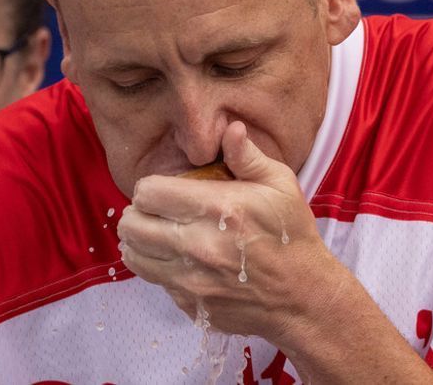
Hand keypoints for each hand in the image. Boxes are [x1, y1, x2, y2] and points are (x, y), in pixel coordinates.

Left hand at [117, 121, 340, 337]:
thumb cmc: (292, 235)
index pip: (148, 193)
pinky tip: (179, 260)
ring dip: (140, 241)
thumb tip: (230, 129)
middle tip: (155, 212)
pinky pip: (153, 280)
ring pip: (133, 255)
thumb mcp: (280, 185)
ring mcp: (191, 280)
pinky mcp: (189, 304)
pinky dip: (158, 268)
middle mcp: (198, 245)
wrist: (302, 297)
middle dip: (138, 213)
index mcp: (217, 208)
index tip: (164, 190)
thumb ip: (247, 156)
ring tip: (158, 233)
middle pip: (131, 225)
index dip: (151, 187)